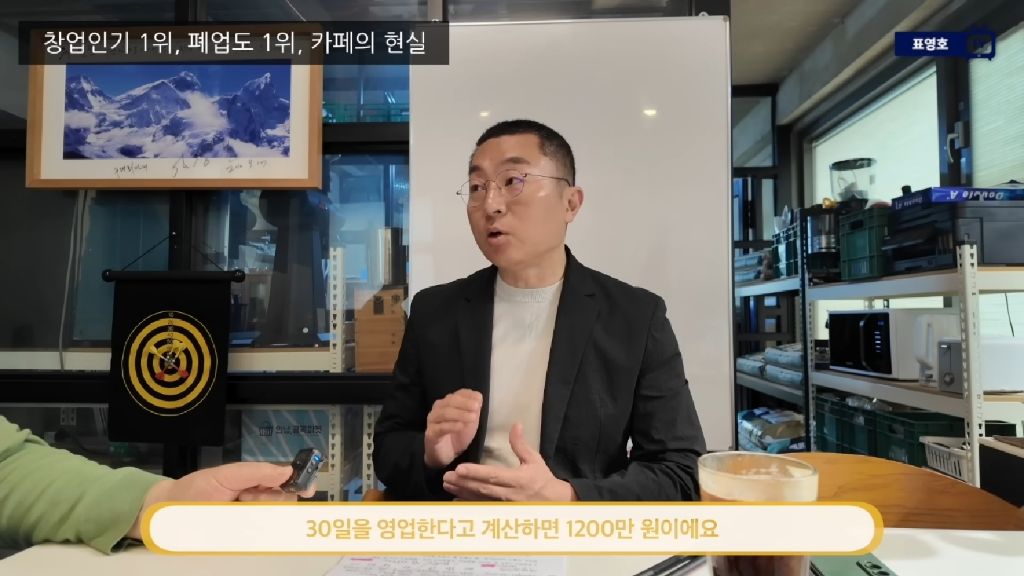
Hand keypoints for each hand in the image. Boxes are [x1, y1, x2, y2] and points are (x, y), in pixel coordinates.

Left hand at [126, 461, 314, 539]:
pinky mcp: (239, 543)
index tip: (307, 488)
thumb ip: (254, 472)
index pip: (285, 484)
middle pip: (283, 504)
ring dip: (261, 514)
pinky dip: (255, 536)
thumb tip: (287, 471)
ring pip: (272, 522)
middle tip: (249, 498)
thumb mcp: (223, 476)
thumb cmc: (191, 492)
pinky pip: (257, 541)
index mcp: (254, 485)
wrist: (161, 516)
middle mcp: (255, 504)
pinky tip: (239, 528)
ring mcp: (247, 524)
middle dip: (274, 500)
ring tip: (235, 510)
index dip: (299, 484)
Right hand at [424, 389, 481, 468]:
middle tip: (476, 407)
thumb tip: (478, 397)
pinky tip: (461, 426)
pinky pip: (440, 428)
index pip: (457, 394)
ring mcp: (433, 421)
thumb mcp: (470, 421)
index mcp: (448, 403)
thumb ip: (473, 409)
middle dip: (464, 403)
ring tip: (472, 418)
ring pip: (444, 413)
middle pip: (450, 401)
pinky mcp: (431, 433)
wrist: (446, 453)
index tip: (479, 400)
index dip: (468, 395)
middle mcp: (438, 408)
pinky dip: (451, 426)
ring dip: (460, 414)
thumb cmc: (458, 435)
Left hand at [442, 423, 575, 501]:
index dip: (475, 473)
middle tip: (446, 476)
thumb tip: (516, 425)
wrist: (552, 502)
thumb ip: (521, 444)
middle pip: (482, 488)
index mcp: (517, 479)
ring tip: (446, 484)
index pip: (493, 475)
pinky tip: (455, 499)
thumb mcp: (534, 459)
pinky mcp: (501, 510)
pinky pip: (482, 507)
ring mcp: (504, 505)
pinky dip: (468, 503)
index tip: (459, 468)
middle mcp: (508, 494)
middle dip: (463, 483)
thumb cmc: (541, 478)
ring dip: (461, 492)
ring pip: (479, 499)